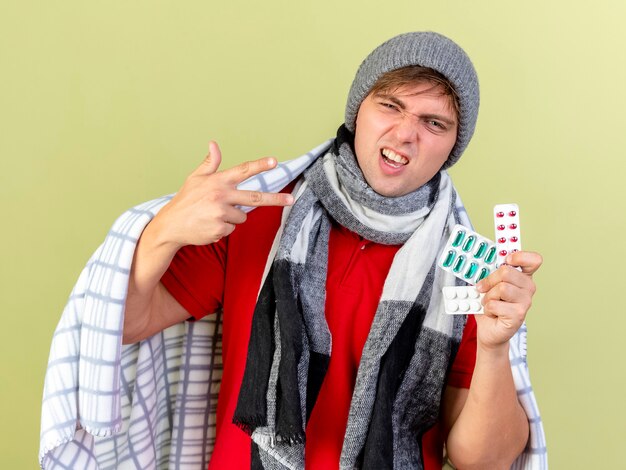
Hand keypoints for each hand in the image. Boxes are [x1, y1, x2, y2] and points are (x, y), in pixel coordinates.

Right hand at [154, 141, 293, 247]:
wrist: (170, 225)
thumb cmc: (185, 200)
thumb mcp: (195, 178)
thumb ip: (209, 163)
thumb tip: (214, 144)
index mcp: (218, 181)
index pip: (243, 170)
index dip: (260, 165)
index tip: (274, 161)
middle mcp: (221, 196)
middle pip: (255, 197)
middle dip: (276, 199)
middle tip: (291, 199)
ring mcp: (221, 214)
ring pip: (242, 216)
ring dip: (232, 217)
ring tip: (213, 215)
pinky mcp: (220, 229)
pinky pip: (231, 228)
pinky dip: (223, 228)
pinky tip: (209, 224)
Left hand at [474, 251, 542, 349]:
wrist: (489, 330)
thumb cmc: (490, 305)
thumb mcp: (488, 285)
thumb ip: (488, 272)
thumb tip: (479, 263)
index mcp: (523, 276)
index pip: (533, 260)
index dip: (520, 256)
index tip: (506, 260)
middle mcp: (528, 287)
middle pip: (506, 272)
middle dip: (489, 280)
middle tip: (482, 288)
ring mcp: (525, 302)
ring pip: (501, 288)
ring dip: (488, 296)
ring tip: (488, 303)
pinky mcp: (518, 315)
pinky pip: (495, 304)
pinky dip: (487, 308)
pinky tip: (492, 313)